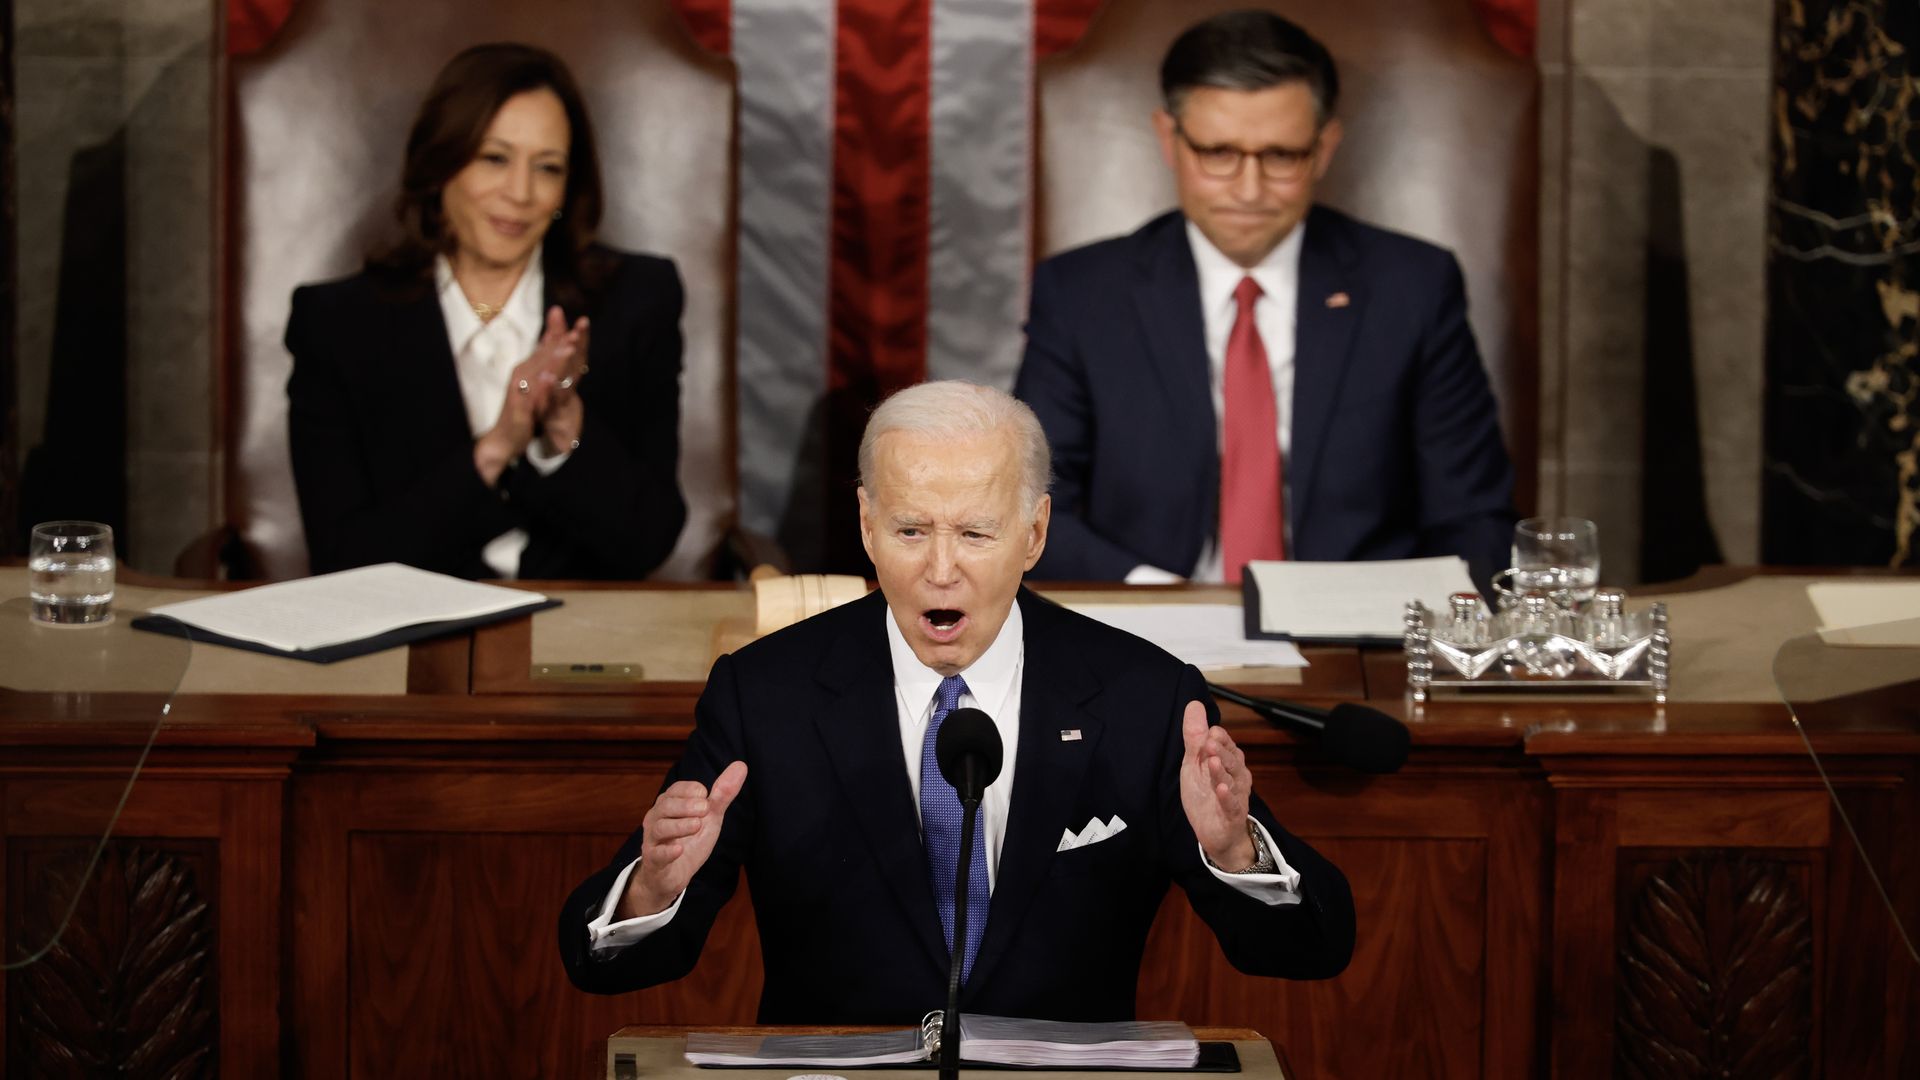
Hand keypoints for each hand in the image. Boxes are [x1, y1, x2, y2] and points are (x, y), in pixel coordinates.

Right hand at [472, 308, 584, 482]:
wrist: (504, 436)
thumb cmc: (521, 407)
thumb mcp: (534, 382)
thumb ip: (542, 360)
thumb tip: (553, 337)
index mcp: (529, 367)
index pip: (547, 346)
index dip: (563, 333)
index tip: (580, 322)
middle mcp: (523, 374)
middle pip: (545, 355)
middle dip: (563, 341)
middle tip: (578, 329)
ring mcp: (520, 389)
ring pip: (540, 371)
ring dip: (554, 359)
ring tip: (569, 347)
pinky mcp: (519, 406)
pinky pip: (531, 395)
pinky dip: (541, 386)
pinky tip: (549, 378)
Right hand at [618, 760, 747, 918]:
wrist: (673, 875)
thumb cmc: (689, 840)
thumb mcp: (709, 816)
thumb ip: (723, 793)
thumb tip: (741, 765)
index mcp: (669, 803)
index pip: (677, 789)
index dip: (693, 791)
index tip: (706, 797)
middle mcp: (657, 818)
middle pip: (666, 805)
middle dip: (686, 805)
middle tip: (705, 809)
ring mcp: (653, 840)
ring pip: (660, 828)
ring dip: (679, 825)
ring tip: (697, 825)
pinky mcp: (654, 861)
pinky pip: (656, 854)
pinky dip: (667, 852)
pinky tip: (679, 850)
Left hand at [1178, 700, 1256, 870]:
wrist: (1215, 833)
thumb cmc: (1207, 795)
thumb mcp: (1195, 764)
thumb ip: (1195, 737)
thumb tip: (1194, 704)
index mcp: (1228, 761)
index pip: (1226, 745)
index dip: (1218, 739)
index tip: (1210, 732)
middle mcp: (1236, 776)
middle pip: (1231, 760)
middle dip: (1222, 751)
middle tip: (1210, 742)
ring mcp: (1236, 795)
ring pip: (1231, 780)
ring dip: (1222, 770)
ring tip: (1213, 761)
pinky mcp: (1232, 815)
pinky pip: (1231, 804)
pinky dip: (1227, 796)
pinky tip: (1221, 789)